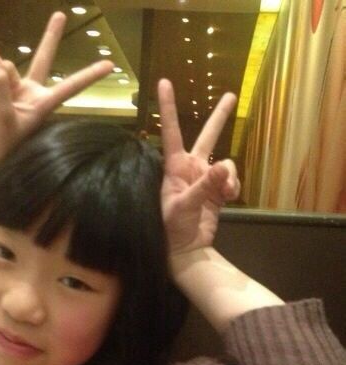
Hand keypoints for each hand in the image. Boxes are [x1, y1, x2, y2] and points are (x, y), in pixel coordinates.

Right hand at [0, 12, 112, 166]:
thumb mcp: (1, 114)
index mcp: (42, 105)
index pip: (70, 86)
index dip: (89, 75)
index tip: (110, 65)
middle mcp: (31, 94)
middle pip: (43, 59)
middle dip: (50, 37)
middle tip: (61, 14)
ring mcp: (13, 91)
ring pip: (5, 66)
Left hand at [158, 79, 239, 255]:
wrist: (186, 249)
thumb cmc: (173, 228)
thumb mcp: (184, 206)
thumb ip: (205, 186)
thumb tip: (225, 165)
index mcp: (174, 168)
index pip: (172, 133)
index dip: (169, 108)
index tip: (164, 82)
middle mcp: (190, 168)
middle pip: (207, 136)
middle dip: (220, 117)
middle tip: (232, 95)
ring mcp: (205, 178)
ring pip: (226, 162)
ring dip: (229, 176)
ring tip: (224, 194)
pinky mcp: (218, 190)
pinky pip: (231, 178)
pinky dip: (234, 186)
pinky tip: (229, 198)